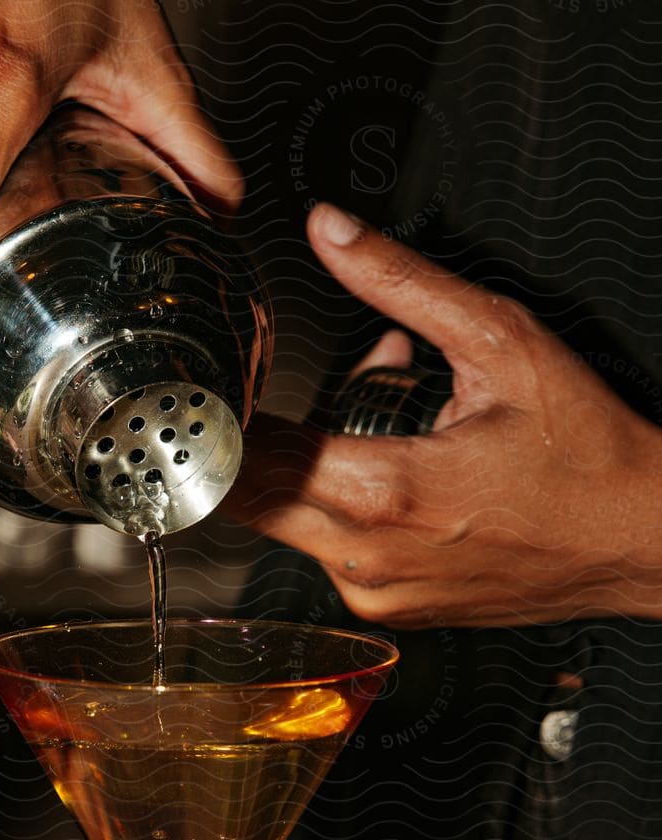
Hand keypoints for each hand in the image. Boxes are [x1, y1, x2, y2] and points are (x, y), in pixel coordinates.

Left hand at [233, 203, 661, 627]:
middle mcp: (367, 557)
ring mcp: (379, 594)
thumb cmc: (589, 453)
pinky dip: (344, 505)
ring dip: (309, 467)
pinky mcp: (393, 610)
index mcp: (383, 492)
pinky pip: (332, 552)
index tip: (220, 384)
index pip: (245, 459)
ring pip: (289, 524)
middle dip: (265, 437)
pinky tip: (398, 468)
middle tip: (306, 390)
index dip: (224, 415)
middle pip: (250, 498)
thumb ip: (401, 281)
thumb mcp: (501, 340)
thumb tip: (330, 230)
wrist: (646, 541)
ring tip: (378, 422)